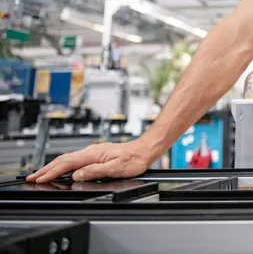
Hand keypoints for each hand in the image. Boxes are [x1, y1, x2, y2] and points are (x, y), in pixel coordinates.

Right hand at [25, 140, 154, 183]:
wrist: (144, 150)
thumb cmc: (133, 159)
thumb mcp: (115, 168)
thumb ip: (95, 171)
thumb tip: (77, 175)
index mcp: (93, 154)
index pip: (67, 164)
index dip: (51, 172)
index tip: (39, 178)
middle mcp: (90, 152)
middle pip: (63, 160)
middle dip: (46, 169)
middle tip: (31, 177)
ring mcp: (92, 153)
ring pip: (67, 159)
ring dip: (52, 167)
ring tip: (40, 174)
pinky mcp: (95, 155)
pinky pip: (74, 160)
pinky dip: (62, 165)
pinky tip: (60, 169)